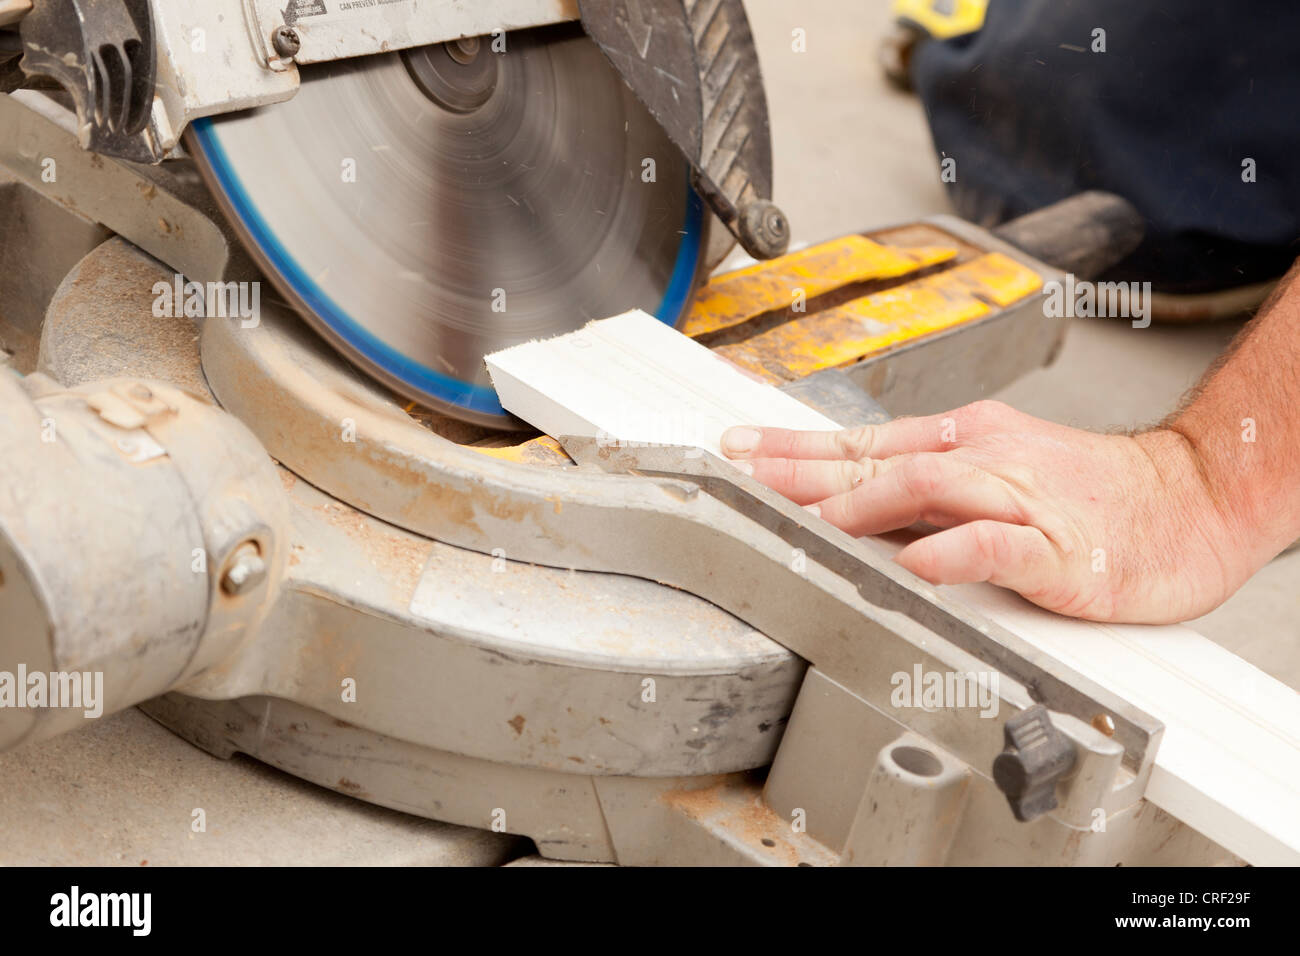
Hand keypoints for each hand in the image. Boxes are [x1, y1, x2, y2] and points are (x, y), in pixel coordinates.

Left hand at [721, 400, 1248, 622]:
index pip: (861, 442)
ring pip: (926, 489)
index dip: (795, 447)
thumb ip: (929, 494)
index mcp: (961, 444)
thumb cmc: (1090, 496)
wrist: (1188, 502)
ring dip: (862, 505)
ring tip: (810, 523)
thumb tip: (852, 504)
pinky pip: (1000, 546)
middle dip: (801, 470)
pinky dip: (956, 552)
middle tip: (742, 477)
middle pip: (874, 460)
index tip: (739, 450)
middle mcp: (981, 459)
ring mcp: (1019, 499)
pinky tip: (921, 565)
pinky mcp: (1059, 547)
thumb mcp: (997, 476)